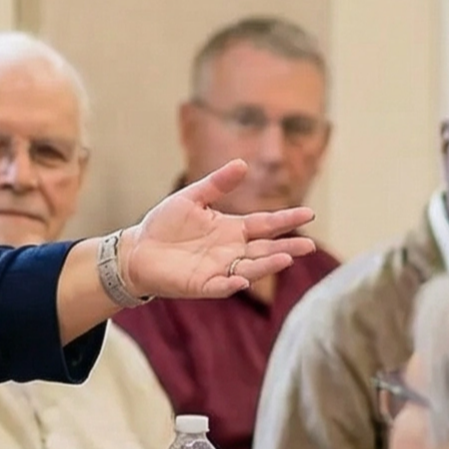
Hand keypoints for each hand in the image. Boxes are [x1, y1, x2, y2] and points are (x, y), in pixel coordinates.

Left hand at [121, 159, 314, 299]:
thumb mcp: (191, 197)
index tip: (309, 213)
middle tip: (310, 245)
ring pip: (250, 268)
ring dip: (267, 265)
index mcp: (232, 229)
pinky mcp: (201, 284)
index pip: (265, 224)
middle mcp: (231, 251)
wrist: (138, 249)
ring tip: (286, 258)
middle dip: (287, 247)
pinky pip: (220, 285)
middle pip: (265, 249)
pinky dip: (231, 282)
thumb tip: (243, 163)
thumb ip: (217, 184)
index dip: (286, 219)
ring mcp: (219, 269)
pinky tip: (242, 278)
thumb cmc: (165, 224)